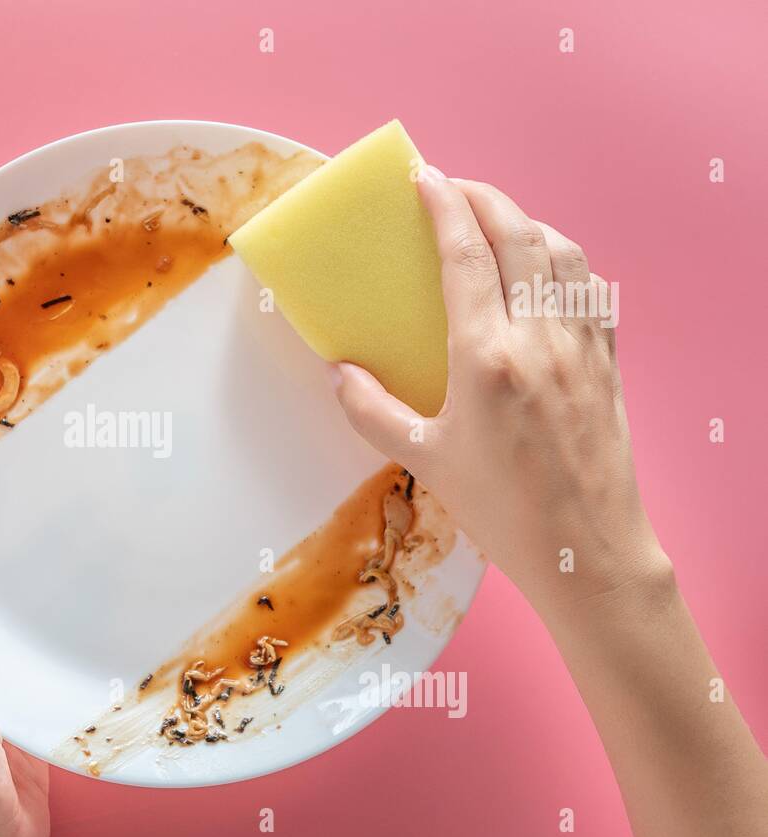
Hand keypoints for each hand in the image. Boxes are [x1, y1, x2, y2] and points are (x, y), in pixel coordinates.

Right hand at [334, 168, 666, 614]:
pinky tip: (547, 271)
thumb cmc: (504, 511)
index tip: (425, 177)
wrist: (586, 549)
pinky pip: (591, 288)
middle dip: (484, 197)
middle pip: (519, 234)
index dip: (445, 205)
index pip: (468, 255)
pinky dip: (565, 261)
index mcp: (488, 358)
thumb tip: (339, 372)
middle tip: (452, 186)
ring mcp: (582, 346)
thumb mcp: (425, 461)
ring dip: (526, 222)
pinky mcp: (608, 361)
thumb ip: (372, 412)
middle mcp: (541, 339)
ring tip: (495, 221)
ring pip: (562, 252)